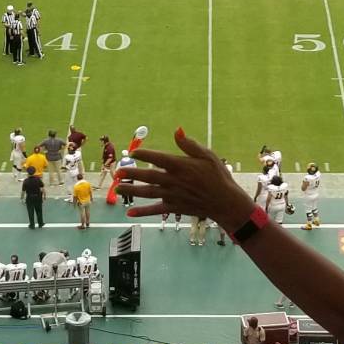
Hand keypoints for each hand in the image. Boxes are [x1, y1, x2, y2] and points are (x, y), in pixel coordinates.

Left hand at [118, 130, 253, 228]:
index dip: (144, 155)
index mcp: (181, 166)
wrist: (225, 202)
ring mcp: (173, 196)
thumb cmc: (218, 176)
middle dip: (132, 174)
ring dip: (131, 191)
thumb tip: (176, 130)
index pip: (158, 158)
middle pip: (148, 177)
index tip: (133, 153)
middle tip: (118, 172)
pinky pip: (155, 210)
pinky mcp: (174, 207)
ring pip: (148, 193)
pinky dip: (142, 212)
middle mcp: (174, 181)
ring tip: (118, 189)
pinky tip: (130, 213)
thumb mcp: (207, 156)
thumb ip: (189, 145)